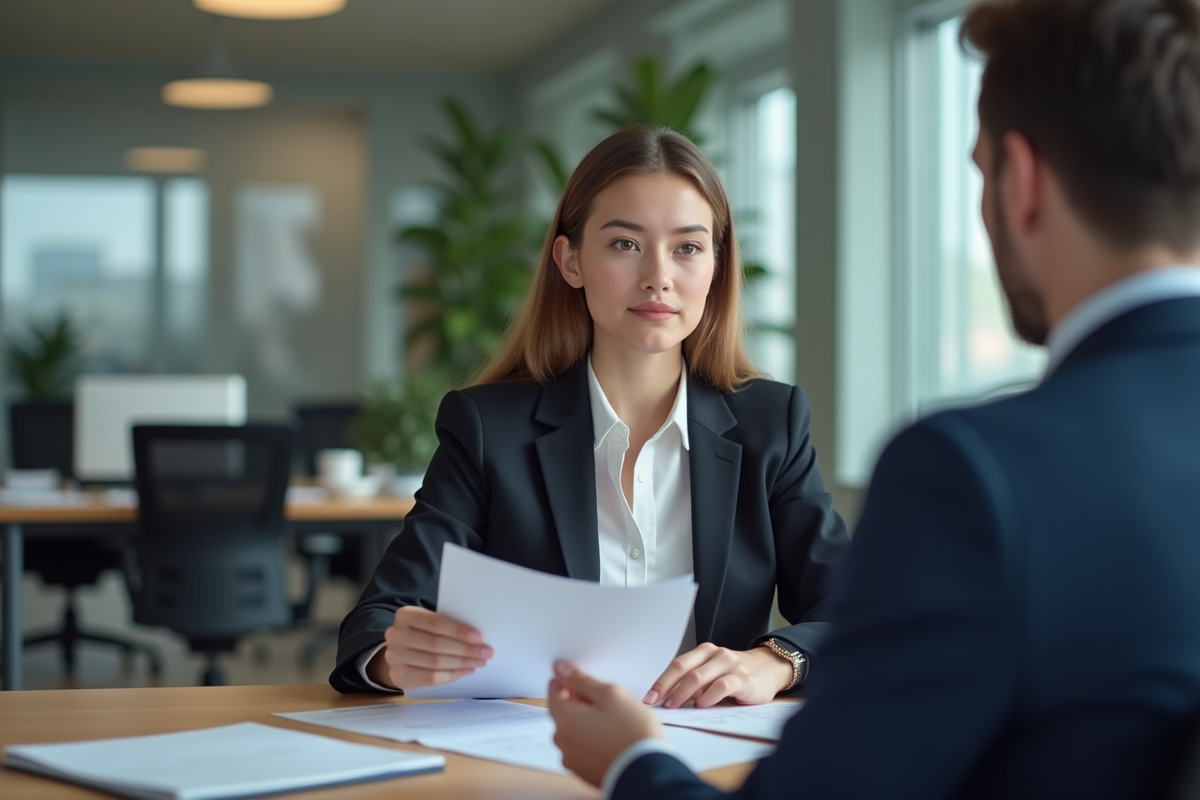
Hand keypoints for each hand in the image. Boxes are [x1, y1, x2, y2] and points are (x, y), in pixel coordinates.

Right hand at [368, 606, 492, 690]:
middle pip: (437, 645)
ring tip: (478, 662)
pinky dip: (451, 675)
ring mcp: (395, 657)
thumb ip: (446, 624)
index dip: (458, 631)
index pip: (435, 623)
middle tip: (485, 652)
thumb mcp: (428, 622)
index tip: (478, 637)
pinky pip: (430, 678)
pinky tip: (465, 671)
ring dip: (462, 663)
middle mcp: (396, 635)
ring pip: (435, 663)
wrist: (399, 650)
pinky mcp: (398, 676)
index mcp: (405, 615)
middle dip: (465, 650)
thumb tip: (477, 636)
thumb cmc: (421, 633)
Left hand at [548, 660, 664, 786]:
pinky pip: (582, 747)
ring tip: (614, 722)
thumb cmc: (633, 734)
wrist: (649, 771)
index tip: (585, 680)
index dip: (570, 680)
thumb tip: (561, 669)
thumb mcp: (610, 694)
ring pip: (573, 729)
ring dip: (586, 721)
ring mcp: (572, 758)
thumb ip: (581, 680)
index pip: (553, 689)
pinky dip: (592, 740)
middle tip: (608, 703)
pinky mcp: (583, 770)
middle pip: (563, 710)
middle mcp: (562, 741)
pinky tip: (612, 738)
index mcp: (564, 719)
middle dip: (581, 702)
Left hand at [643, 643, 792, 707]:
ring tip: (675, 706)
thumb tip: (668, 698)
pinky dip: (707, 697)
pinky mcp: (743, 679)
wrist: (770, 669)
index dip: (661, 681)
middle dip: (667, 687)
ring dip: (683, 693)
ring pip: (699, 677)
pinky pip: (720, 687)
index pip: (678, 664)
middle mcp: (716, 654)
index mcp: (705, 651)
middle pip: (684, 669)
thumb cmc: (736, 674)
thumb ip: (694, 682)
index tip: (649, 697)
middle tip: (658, 703)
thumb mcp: (713, 673)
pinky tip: (701, 705)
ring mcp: (730, 665)